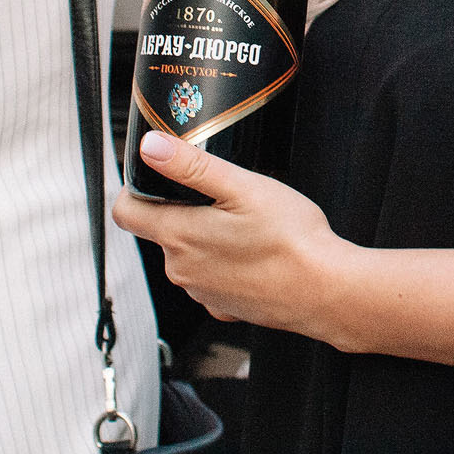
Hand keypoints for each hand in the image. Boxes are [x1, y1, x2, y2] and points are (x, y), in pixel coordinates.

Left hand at [113, 130, 355, 339]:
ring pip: (187, 254)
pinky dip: (225, 265)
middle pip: (161, 231)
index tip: (157, 177)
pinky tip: (255, 255)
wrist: (327, 292)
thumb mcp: (243, 186)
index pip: (125, 212)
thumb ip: (191, 165)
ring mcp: (202, 292)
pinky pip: (211, 278)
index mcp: (180, 236)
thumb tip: (151, 146)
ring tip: (246, 226)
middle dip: (183, 210)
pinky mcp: (223, 307)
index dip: (134, 189)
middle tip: (223, 196)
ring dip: (206, 238)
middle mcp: (181, 270)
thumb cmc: (291, 240)